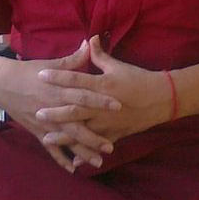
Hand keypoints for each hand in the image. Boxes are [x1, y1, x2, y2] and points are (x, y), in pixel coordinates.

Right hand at [0, 40, 121, 173]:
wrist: (1, 84)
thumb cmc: (28, 71)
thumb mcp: (51, 64)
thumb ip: (73, 59)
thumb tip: (89, 43)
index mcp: (58, 90)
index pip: (83, 96)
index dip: (100, 101)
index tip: (118, 106)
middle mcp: (53, 109)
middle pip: (76, 124)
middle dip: (94, 136)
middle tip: (111, 145)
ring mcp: (45, 123)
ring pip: (66, 140)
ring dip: (82, 151)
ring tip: (98, 161)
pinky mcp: (37, 131)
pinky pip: (50, 148)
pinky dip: (60, 159)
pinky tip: (73, 169)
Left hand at [36, 35, 172, 162]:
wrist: (162, 99)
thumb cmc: (138, 79)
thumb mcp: (118, 66)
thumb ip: (100, 55)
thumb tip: (89, 38)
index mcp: (102, 85)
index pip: (75, 79)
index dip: (57, 76)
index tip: (40, 74)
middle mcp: (102, 106)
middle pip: (74, 109)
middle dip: (54, 112)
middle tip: (37, 112)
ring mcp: (108, 122)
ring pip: (83, 131)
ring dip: (64, 136)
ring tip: (46, 138)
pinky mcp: (115, 134)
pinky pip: (96, 146)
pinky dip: (85, 154)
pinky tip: (72, 161)